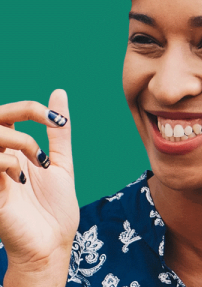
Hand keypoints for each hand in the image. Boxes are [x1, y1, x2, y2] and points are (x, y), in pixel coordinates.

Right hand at [0, 90, 78, 286]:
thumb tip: (59, 93)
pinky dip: (8, 162)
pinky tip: (22, 180)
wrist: (52, 242)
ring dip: (19, 140)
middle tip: (48, 127)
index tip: (57, 120)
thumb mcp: (61, 162)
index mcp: (15, 151)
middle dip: (22, 112)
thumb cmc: (56, 206)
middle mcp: (0, 159)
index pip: (9, 114)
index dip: (31, 109)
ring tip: (38, 162)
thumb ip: (58, 132)